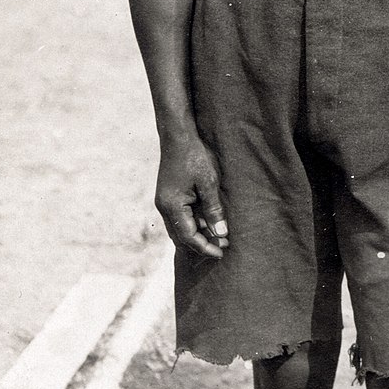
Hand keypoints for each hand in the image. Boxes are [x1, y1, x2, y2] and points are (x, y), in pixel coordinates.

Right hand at [154, 133, 227, 258]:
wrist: (177, 136)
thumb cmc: (194, 157)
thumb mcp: (208, 183)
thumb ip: (213, 210)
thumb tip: (220, 234)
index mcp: (172, 206)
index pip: (188, 237)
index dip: (205, 247)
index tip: (222, 252)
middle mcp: (164, 208)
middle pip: (181, 237)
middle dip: (202, 245)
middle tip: (224, 247)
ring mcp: (164, 203)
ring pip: (180, 229)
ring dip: (198, 236)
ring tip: (219, 237)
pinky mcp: (168, 197)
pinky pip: (180, 219)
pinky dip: (194, 225)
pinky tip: (208, 224)